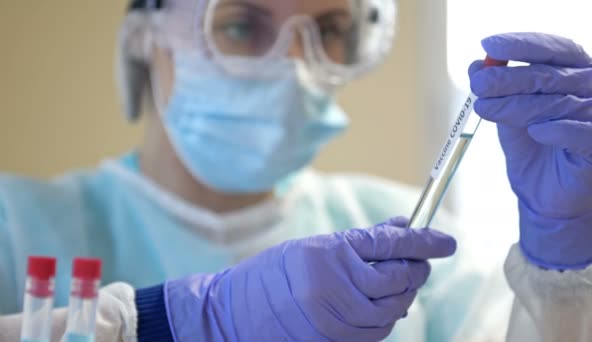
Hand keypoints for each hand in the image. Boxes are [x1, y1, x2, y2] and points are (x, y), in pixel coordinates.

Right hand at [166, 217, 455, 340]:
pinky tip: (381, 307)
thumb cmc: (271, 274)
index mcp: (330, 253)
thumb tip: (401, 227)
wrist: (233, 313)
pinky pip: (377, 332)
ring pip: (393, 310)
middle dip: (416, 270)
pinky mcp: (334, 341)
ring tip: (401, 284)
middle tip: (420, 262)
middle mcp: (336, 285)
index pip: (390, 244)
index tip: (447, 241)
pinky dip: (387, 319)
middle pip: (397, 279)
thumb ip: (360, 242)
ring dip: (404, 296)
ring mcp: (335, 317)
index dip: (424, 241)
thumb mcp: (314, 247)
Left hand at [469, 32, 591, 268]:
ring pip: (561, 103)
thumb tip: (474, 66)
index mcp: (573, 74)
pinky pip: (584, 134)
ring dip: (519, 105)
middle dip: (509, 77)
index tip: (489, 46)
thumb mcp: (507, 117)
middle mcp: (590, 90)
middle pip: (550, 75)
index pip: (554, 49)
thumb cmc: (531, 151)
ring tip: (486, 108)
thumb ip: (496, 91)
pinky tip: (536, 131)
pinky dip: (559, 131)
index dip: (522, 45)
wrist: (543, 197)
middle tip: (478, 84)